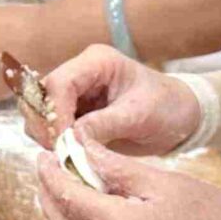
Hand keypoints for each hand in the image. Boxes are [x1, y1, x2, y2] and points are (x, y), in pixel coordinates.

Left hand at [31, 147, 220, 219]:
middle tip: (47, 168)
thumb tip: (80, 150)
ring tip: (64, 185)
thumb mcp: (163, 182)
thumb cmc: (213, 218)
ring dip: (63, 213)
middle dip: (48, 195)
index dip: (49, 174)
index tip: (43, 153)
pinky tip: (95, 210)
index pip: (65, 197)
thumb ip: (116, 168)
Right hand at [39, 45, 201, 157]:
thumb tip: (71, 138)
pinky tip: (70, 156)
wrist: (179, 117)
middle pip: (42, 96)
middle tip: (60, 154)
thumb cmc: (167, 108)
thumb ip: (104, 124)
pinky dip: (55, 143)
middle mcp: (80, 73)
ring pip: (40, 113)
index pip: (60, 83)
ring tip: (67, 156)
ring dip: (47, 136)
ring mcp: (75, 93)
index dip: (55, 114)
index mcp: (97, 62)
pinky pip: (51, 127)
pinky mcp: (74, 112)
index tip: (62, 143)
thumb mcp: (139, 116)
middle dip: (46, 126)